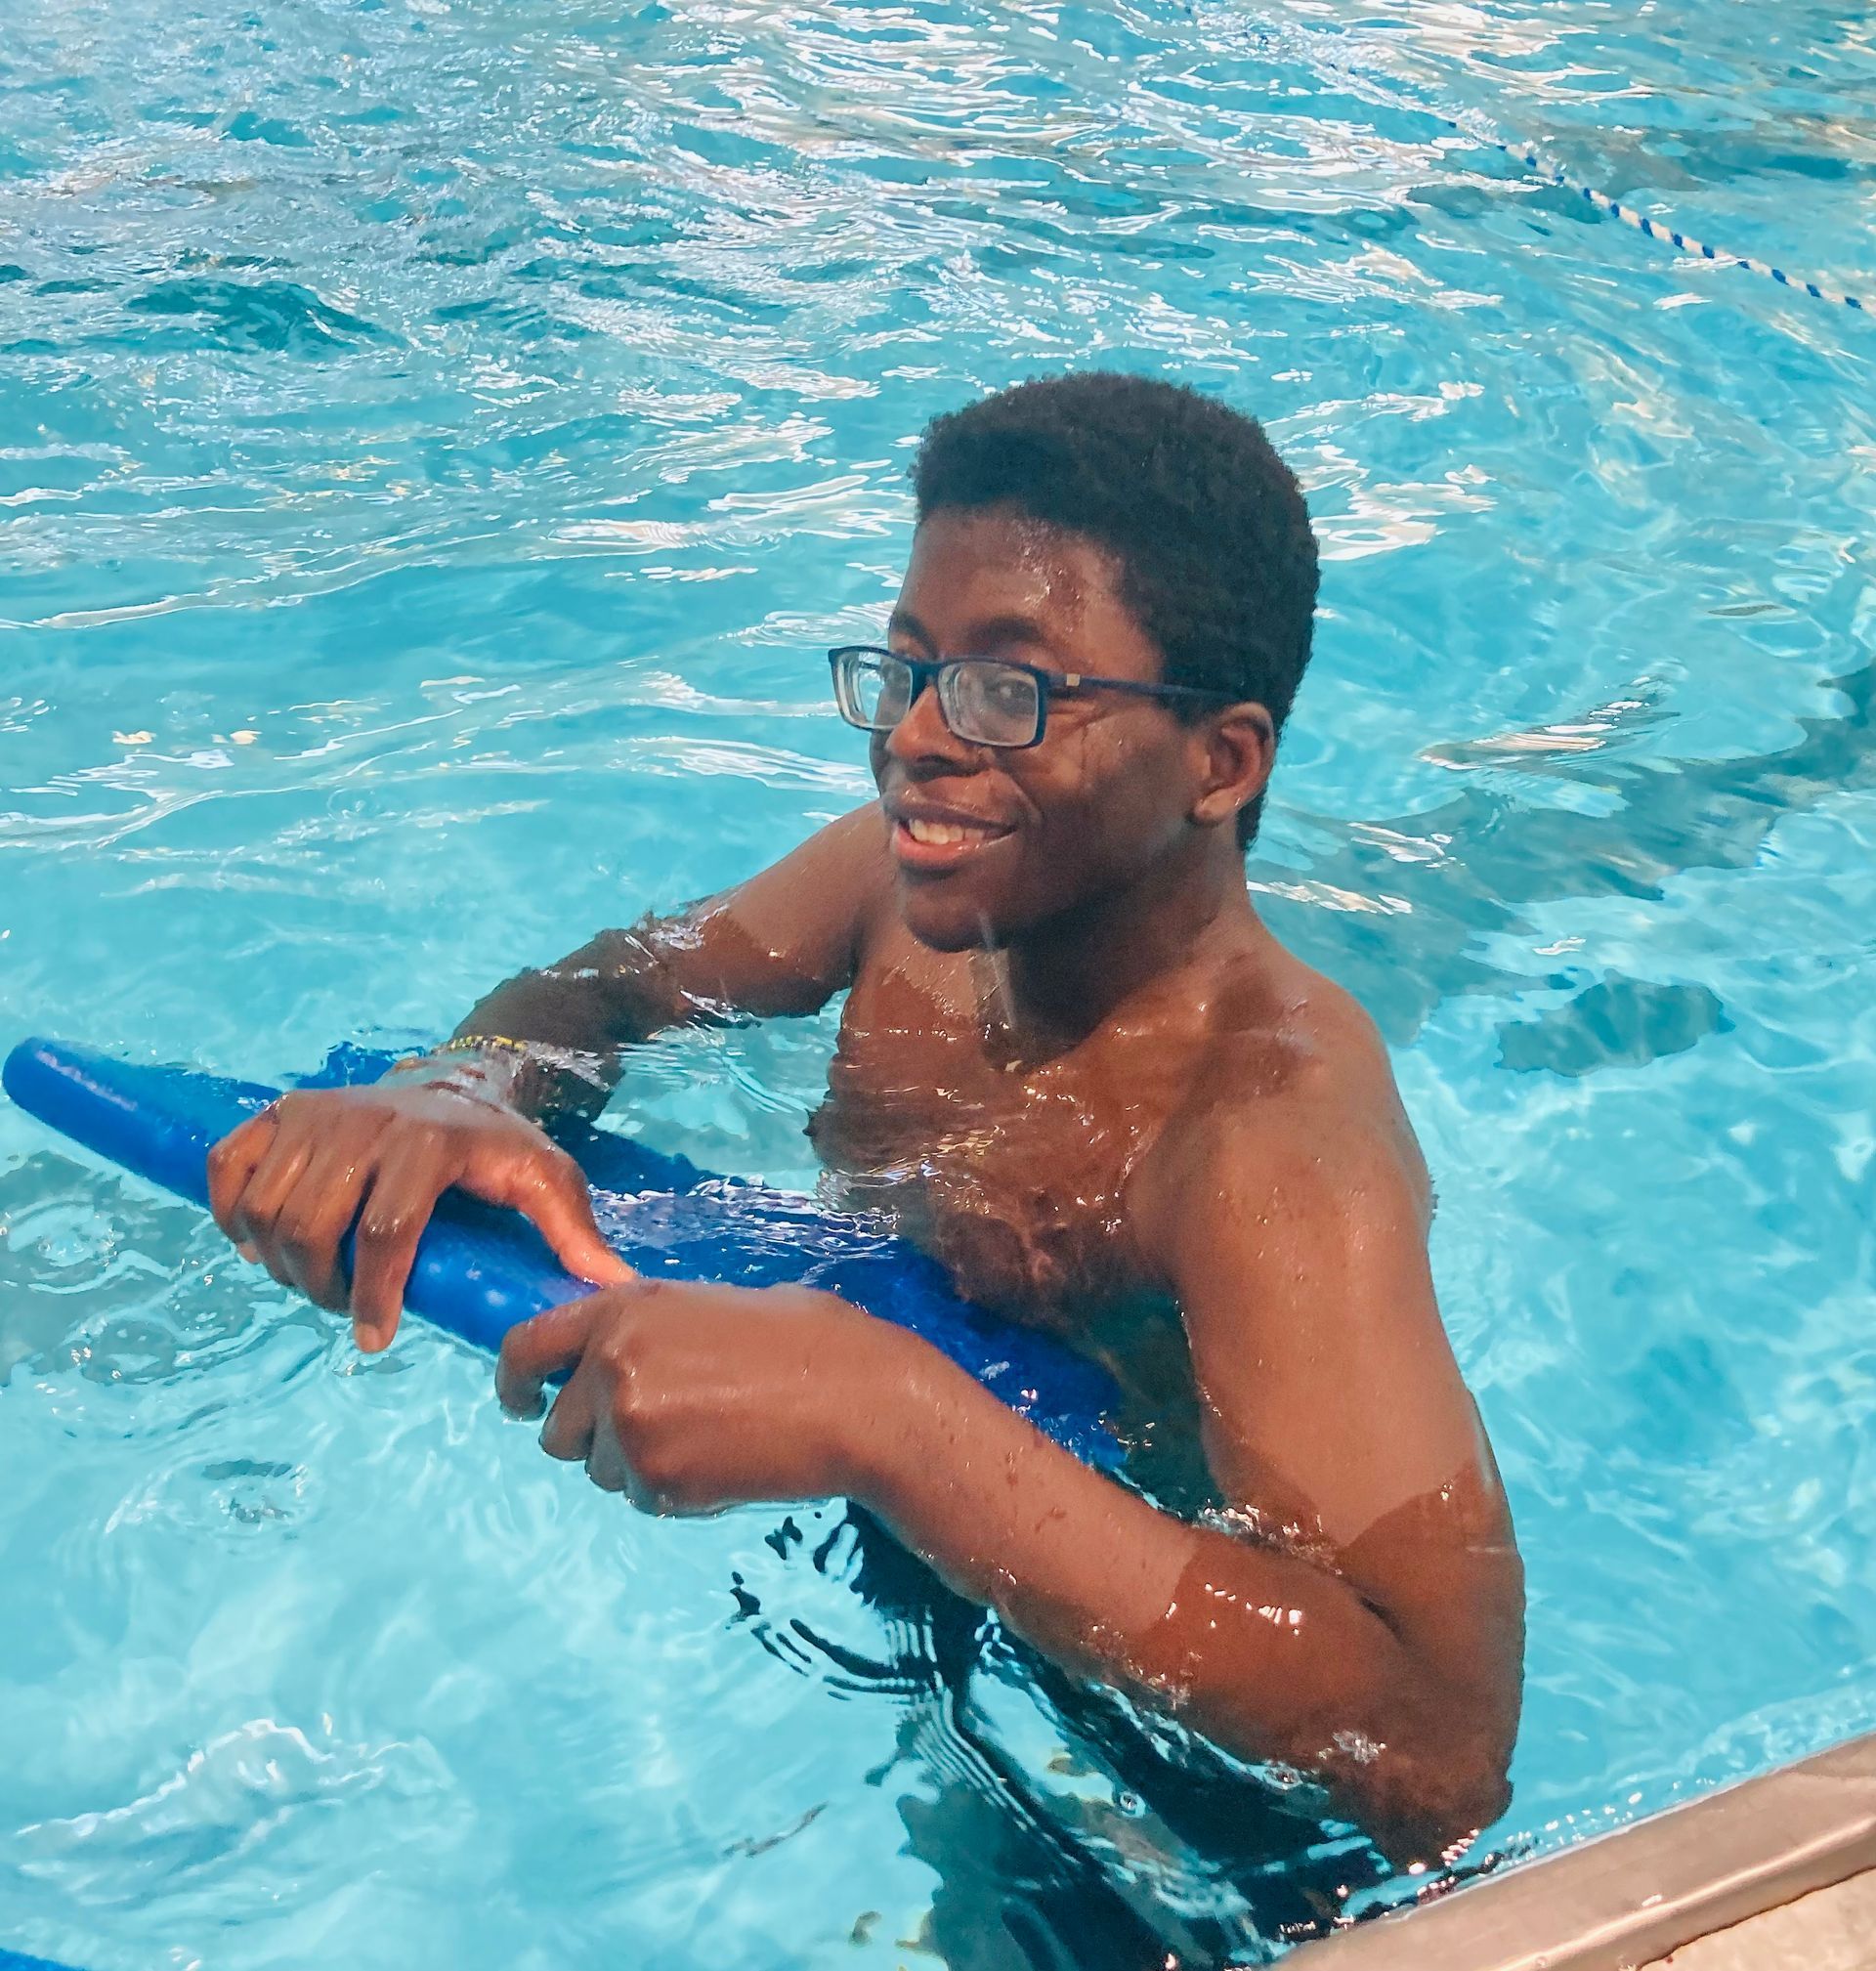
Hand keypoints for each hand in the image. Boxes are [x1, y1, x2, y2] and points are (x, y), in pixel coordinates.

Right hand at [207, 1078, 631, 1350]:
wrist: (456, 1081)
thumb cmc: (500, 1146)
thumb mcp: (548, 1180)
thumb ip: (573, 1234)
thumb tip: (611, 1290)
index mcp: (430, 1143)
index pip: (385, 1231)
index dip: (373, 1294)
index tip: (375, 1340)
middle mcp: (366, 1121)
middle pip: (311, 1226)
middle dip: (320, 1287)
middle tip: (346, 1309)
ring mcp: (316, 1113)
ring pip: (264, 1206)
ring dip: (276, 1260)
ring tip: (313, 1280)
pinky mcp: (280, 1111)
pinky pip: (227, 1167)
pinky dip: (230, 1213)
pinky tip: (259, 1241)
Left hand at [496, 1279, 922, 1513]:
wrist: (857, 1400)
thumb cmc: (804, 1341)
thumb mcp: (709, 1307)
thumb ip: (645, 1328)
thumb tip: (605, 1354)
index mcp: (620, 1310)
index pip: (524, 1347)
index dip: (512, 1382)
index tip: (518, 1402)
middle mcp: (610, 1366)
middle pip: (556, 1429)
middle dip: (594, 1436)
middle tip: (656, 1429)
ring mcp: (630, 1428)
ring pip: (601, 1470)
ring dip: (640, 1464)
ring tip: (711, 1436)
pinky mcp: (658, 1483)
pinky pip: (643, 1499)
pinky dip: (676, 1491)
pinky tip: (727, 1462)